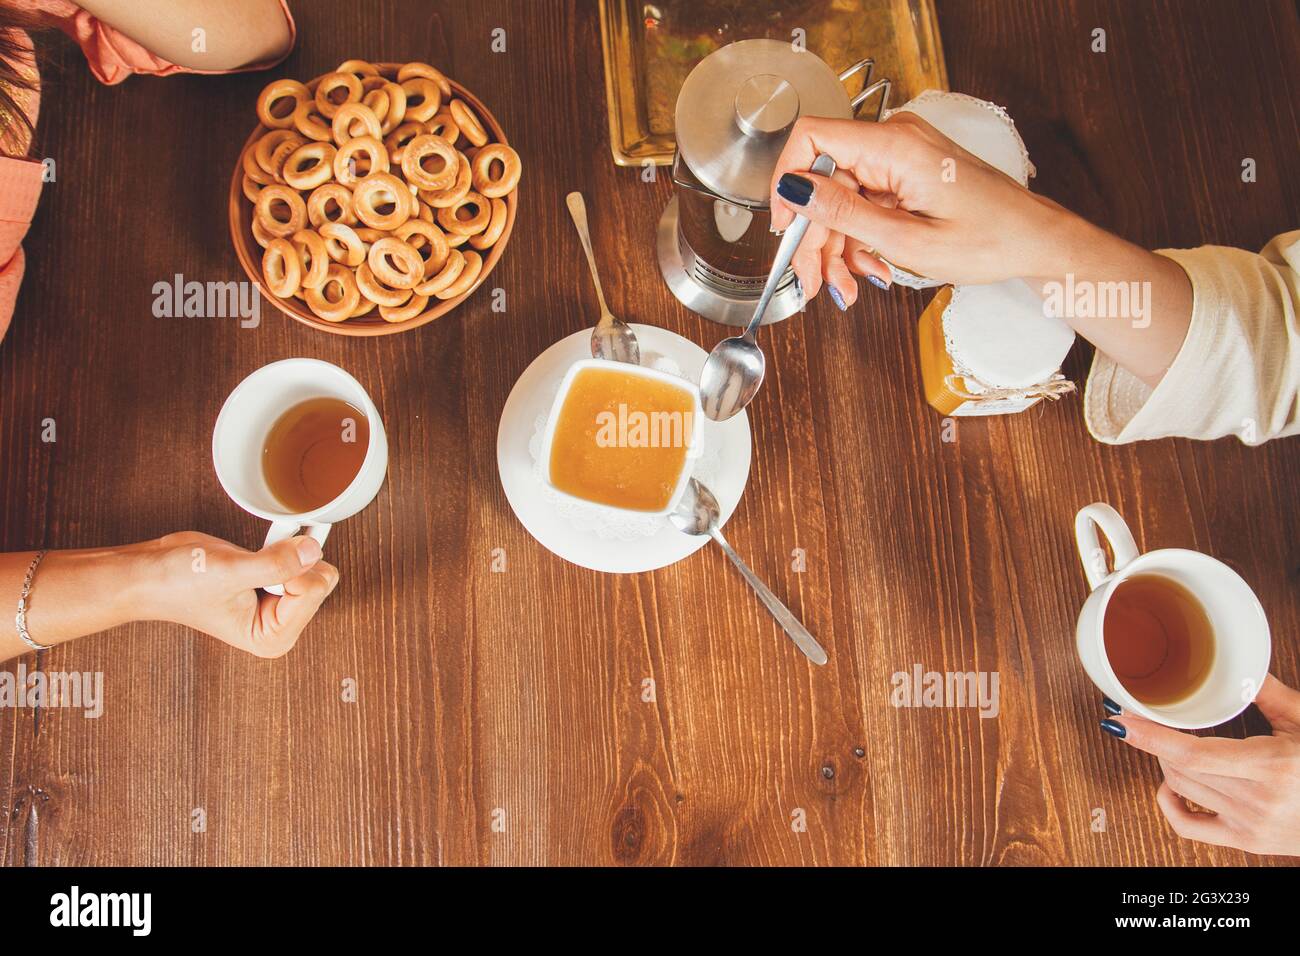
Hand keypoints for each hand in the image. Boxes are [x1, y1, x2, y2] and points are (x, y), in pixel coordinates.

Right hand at [141, 531, 338, 658]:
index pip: (313, 591)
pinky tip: (256, 556)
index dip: (289, 571)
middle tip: (252, 566)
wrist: (152, 572)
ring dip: (285, 554)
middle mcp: (281, 626)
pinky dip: (282, 548)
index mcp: (273, 638)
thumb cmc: (179, 582)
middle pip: (321, 580)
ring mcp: (280, 606)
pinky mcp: (277, 585)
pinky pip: (301, 558)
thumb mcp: (230, 572)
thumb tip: (313, 550)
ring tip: (250, 563)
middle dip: (290, 564)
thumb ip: (276, 564)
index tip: (256, 570)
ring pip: (314, 567)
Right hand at [768, 112, 1082, 303]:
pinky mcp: (905, 174)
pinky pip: (864, 203)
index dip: (787, 182)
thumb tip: (794, 191)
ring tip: (847, 288)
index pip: (812, 138)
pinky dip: (859, 239)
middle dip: (815, 238)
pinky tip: (868, 268)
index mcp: (894, 146)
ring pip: (841, 199)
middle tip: (814, 284)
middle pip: (824, 182)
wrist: (1033, 242)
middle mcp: (894, 141)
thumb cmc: (990, 239)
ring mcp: (900, 157)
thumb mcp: (907, 239)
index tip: (783, 227)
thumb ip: (844, 213)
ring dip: (837, 248)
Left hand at [1105, 676, 1299, 855]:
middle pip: (1179, 769)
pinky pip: (1189, 827)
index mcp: (1272, 767)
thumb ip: (1269, 692)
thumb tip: (1240, 663)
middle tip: (1148, 720)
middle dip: (1157, 741)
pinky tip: (1170, 785)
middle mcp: (1259, 800)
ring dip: (1166, 763)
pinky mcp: (1247, 842)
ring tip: (1173, 743)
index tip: (1120, 719)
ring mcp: (1251, 825)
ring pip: (1181, 789)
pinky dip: (1169, 803)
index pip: (1191, 754)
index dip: (1150, 736)